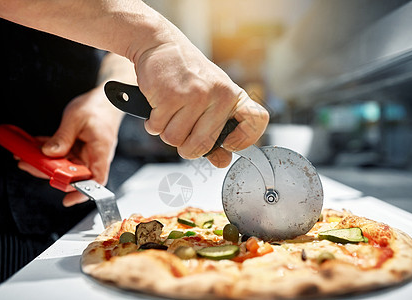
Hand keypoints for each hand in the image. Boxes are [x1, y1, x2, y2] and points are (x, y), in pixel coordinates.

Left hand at [18, 86, 122, 206]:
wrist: (106, 101)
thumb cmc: (98, 108)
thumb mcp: (76, 119)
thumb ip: (62, 137)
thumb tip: (49, 153)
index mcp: (101, 151)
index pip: (97, 180)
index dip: (83, 192)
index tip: (68, 200)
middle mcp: (95, 157)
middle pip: (74, 175)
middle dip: (50, 174)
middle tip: (29, 165)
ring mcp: (86, 154)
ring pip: (65, 167)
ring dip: (45, 163)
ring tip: (26, 156)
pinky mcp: (79, 150)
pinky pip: (63, 156)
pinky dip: (48, 153)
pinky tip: (35, 147)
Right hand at [133, 38, 268, 167]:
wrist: (161, 46)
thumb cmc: (187, 75)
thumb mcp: (210, 98)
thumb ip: (217, 132)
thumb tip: (222, 161)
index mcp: (233, 96)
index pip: (257, 122)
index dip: (244, 141)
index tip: (228, 145)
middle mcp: (219, 95)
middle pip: (202, 146)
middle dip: (186, 147)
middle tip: (183, 130)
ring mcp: (195, 95)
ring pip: (176, 141)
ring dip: (167, 132)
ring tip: (170, 112)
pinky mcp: (170, 96)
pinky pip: (158, 129)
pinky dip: (153, 123)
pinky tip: (159, 106)